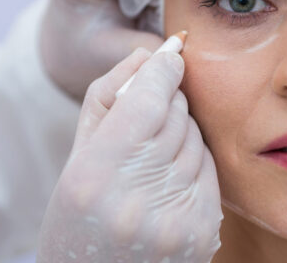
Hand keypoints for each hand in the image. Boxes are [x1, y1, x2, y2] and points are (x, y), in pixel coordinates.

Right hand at [37, 48, 222, 262]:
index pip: (148, 99)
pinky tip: (169, 179)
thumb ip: (108, 98)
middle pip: (176, 114)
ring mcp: (174, 220)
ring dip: (181, 133)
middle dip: (168, 100)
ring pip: (196, 138)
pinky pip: (210, 169)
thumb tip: (150, 54)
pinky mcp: (202, 232)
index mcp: (94, 176)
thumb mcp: (76, 156)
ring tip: (151, 159)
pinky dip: (193, 162)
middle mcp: (137, 199)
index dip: (163, 68)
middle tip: (149, 112)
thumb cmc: (77, 217)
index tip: (170, 54)